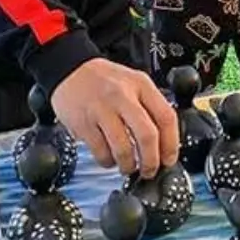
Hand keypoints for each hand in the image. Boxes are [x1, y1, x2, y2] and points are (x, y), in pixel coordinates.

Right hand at [51, 58, 178, 175]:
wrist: (69, 69)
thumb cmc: (104, 80)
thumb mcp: (133, 82)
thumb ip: (149, 106)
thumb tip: (163, 142)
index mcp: (141, 85)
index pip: (166, 117)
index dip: (171, 144)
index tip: (169, 159)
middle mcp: (122, 96)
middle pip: (147, 135)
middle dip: (151, 161)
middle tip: (149, 170)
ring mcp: (102, 110)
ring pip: (123, 149)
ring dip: (128, 165)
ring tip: (128, 166)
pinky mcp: (83, 123)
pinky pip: (101, 152)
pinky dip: (108, 162)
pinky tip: (109, 158)